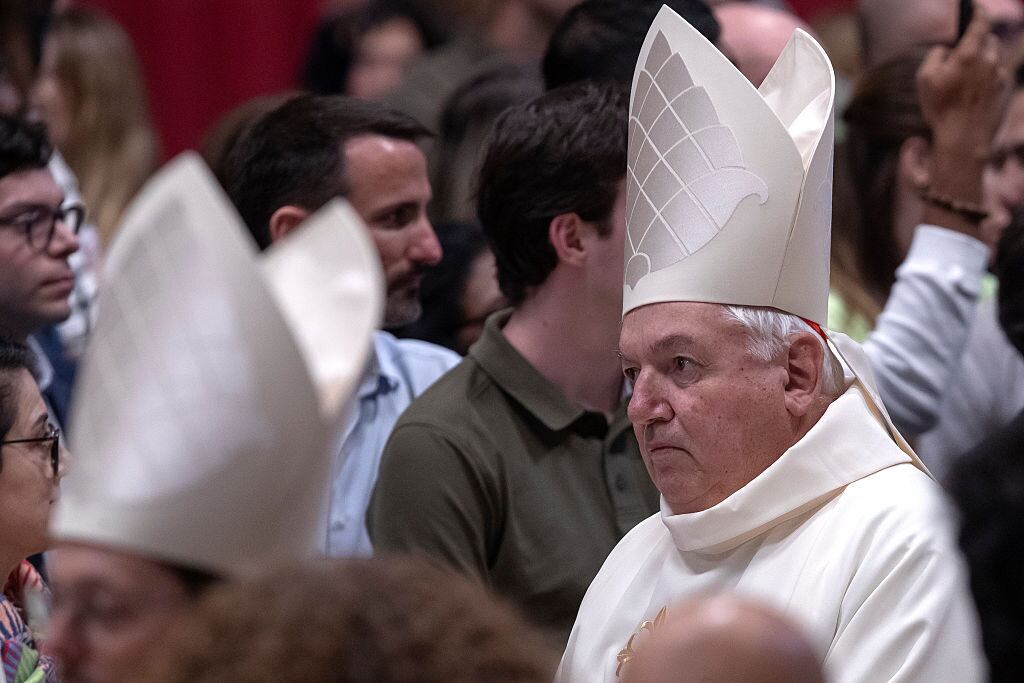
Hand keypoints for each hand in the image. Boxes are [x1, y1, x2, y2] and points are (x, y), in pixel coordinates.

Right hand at [917, 8, 1008, 159]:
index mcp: (969, 54)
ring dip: (982, 61)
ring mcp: (999, 74)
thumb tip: (945, 50)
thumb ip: (935, 56)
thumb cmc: (941, 108)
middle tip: (963, 55)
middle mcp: (988, 60)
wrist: (964, 137)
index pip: (980, 23)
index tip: (976, 7)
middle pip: (989, 39)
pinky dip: (987, 76)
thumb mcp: (924, 79)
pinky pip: (997, 73)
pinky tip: (974, 92)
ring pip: (993, 57)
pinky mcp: (1005, 88)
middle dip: (978, 41)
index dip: (979, 12)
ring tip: (967, 80)